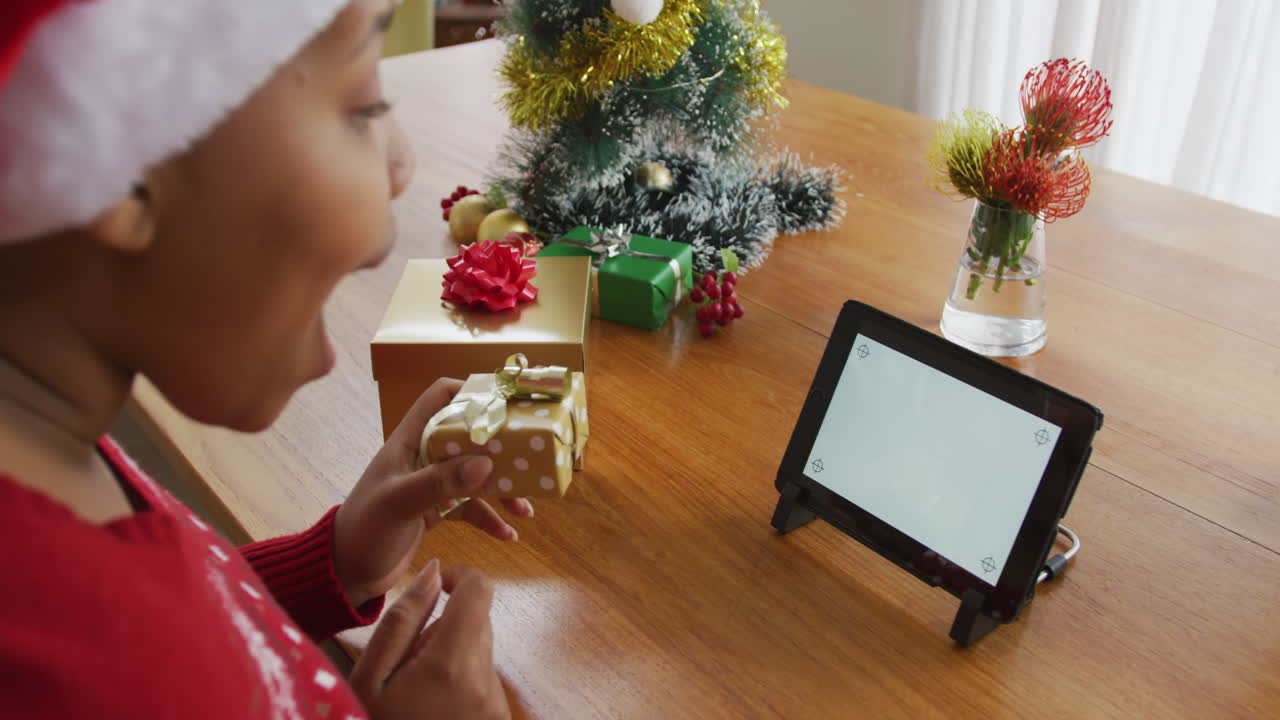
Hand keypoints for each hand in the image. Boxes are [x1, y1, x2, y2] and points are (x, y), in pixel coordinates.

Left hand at [335, 378, 534, 606]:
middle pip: (470, 436)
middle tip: (531, 457)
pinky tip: (508, 535)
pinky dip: (492, 518)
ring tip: (525, 509)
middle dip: (501, 447)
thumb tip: (486, 463)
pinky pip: (472, 507)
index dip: (472, 392)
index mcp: (409, 440)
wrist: (344, 574)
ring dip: (503, 489)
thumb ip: (440, 482)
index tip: (506, 404)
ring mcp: (432, 482)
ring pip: (476, 474)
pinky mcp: (437, 510)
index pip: (441, 397)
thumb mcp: (400, 504)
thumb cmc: (364, 530)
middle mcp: (423, 455)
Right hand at [350, 561, 509, 719]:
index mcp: (453, 661)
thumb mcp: (370, 679)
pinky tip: (430, 707)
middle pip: (476, 620)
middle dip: (443, 625)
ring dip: (449, 654)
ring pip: (478, 649)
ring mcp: (495, 700)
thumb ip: (401, 620)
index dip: (459, 577)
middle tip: (406, 661)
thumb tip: (433, 571)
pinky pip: (481, 678)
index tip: (435, 589)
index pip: (480, 590)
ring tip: (415, 690)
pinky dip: (457, 680)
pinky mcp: (498, 716)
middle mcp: (484, 677)